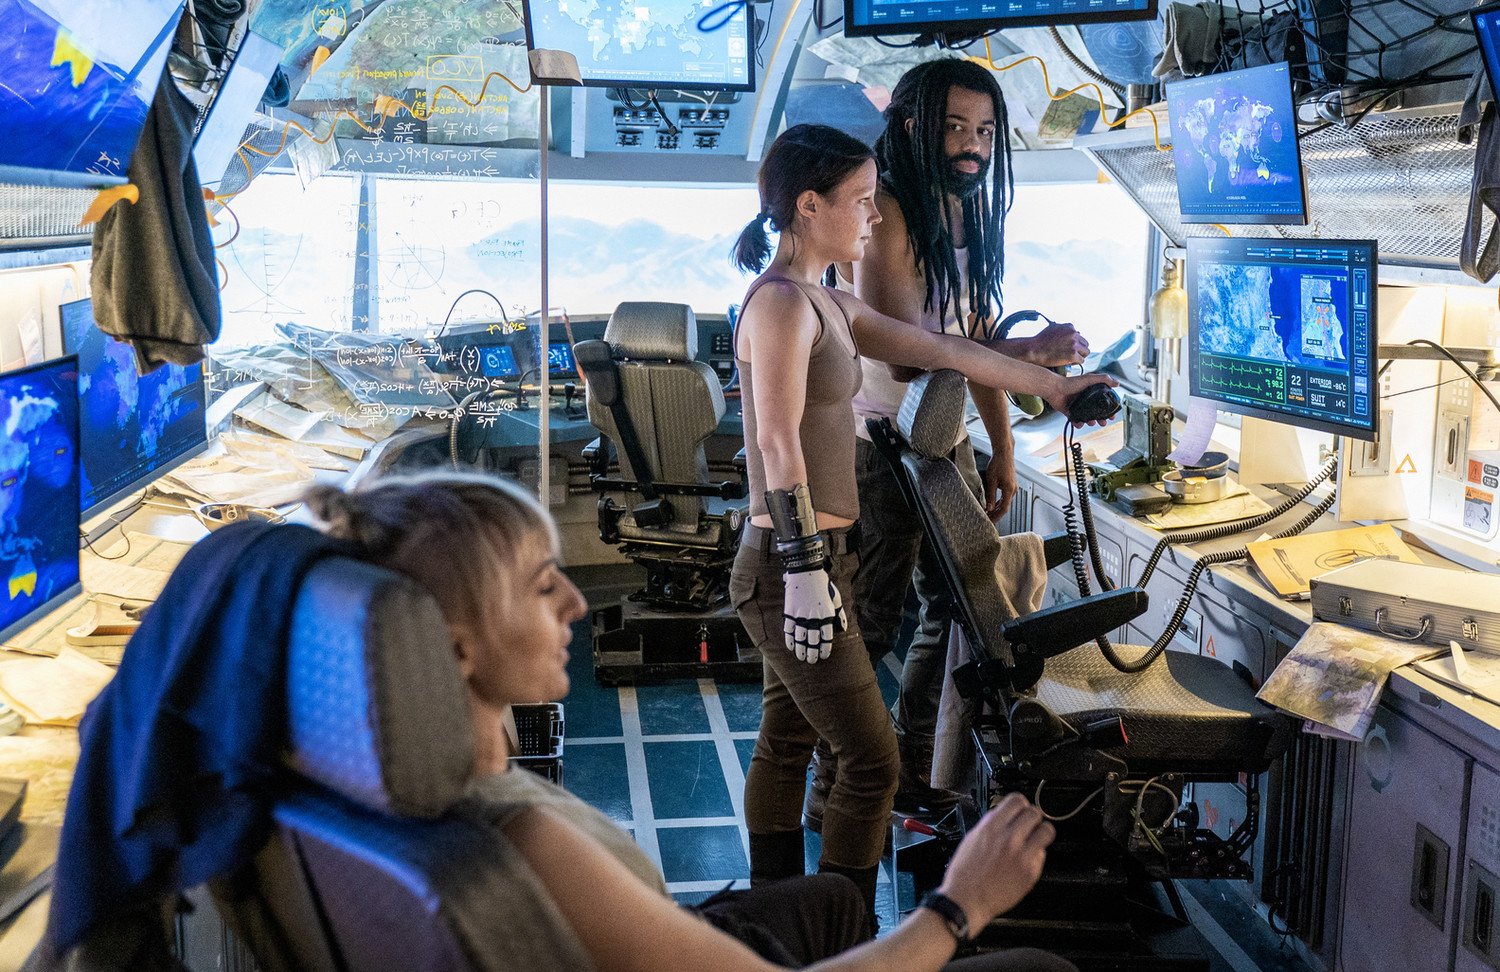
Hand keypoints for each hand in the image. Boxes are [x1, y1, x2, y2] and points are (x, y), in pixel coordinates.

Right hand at [782, 568, 844, 662]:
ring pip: (800, 638)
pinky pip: (788, 630)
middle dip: (812, 653)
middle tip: (812, 661)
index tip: (824, 656)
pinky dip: (789, 640)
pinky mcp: (790, 612)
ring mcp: (801, 615)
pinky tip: (791, 646)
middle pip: (813, 641)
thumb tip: (843, 628)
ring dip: (801, 650)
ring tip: (801, 657)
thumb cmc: (822, 583)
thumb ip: (840, 614)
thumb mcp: (836, 597)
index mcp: (827, 614)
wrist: (805, 571)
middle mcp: (814, 617)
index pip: (827, 637)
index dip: (825, 649)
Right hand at [937, 793, 1053, 927]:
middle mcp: (1009, 838)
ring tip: (1034, 840)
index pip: (1017, 800)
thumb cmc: (965, 874)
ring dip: (1041, 833)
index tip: (1020, 811)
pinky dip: (1036, 856)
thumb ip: (990, 824)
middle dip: (1032, 818)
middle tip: (1028, 826)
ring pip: (1046, 831)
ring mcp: (1022, 856)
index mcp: (991, 827)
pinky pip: (1042, 855)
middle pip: (1034, 813)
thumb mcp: (972, 839)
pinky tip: (1025, 861)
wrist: (967, 900)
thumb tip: (1004, 815)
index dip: (1021, 805)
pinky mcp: (1030, 872)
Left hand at [983, 454, 1017, 521]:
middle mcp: (1013, 490)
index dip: (996, 516)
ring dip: (997, 509)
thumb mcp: (991, 480)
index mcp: (1009, 490)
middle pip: (1005, 507)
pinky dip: (999, 502)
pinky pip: (1006, 497)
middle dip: (996, 515)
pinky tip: (992, 505)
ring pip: (1005, 503)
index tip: (989, 521)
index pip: (1004, 509)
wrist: (1004, 452)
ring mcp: (1013, 487)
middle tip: (986, 520)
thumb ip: (990, 495)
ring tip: (988, 514)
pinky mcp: (1011, 485)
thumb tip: (988, 508)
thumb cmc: (997, 464)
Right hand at [1028, 320, 1088, 367]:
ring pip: (1086, 352)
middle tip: (1071, 355)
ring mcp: (1074, 344)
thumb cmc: (1040, 341)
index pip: (1079, 336)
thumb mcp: (1052, 328)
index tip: (1067, 348)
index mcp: (1070, 327)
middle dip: (1079, 350)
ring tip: (1070, 360)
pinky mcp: (1072, 355)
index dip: (1074, 344)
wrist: (1033, 350)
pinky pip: (1081, 361)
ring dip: (1079, 356)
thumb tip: (1071, 331)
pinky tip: (1068, 363)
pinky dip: (1075, 363)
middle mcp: (1073, 334)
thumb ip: (1063, 329)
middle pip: (1085, 344)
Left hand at [1044, 372, 1117, 426]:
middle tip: (1103, 422)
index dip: (1109, 409)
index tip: (1112, 415)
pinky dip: (1078, 424)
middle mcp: (1085, 399)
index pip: (1103, 402)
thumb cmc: (1070, 382)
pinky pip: (1076, 420)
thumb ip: (1104, 379)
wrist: (1054, 388)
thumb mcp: (1089, 379)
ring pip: (1087, 418)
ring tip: (1091, 422)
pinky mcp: (1070, 412)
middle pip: (1097, 412)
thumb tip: (1117, 383)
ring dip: (1090, 422)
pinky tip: (1079, 423)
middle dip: (1101, 419)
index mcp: (1092, 392)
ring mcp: (1078, 406)